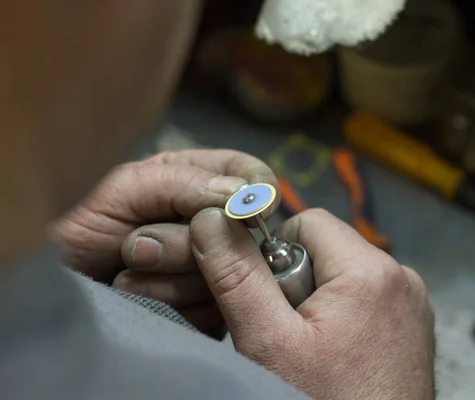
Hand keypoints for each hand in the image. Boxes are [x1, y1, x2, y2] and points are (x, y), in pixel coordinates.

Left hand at [52, 149, 278, 337]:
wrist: (57, 289)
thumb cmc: (77, 228)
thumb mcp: (120, 190)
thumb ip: (180, 181)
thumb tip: (240, 195)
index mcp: (195, 181)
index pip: (250, 175)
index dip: (258, 189)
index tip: (257, 207)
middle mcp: (210, 224)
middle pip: (242, 231)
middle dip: (186, 241)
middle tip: (135, 245)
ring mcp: (214, 269)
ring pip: (230, 272)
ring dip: (172, 274)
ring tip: (129, 270)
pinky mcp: (209, 309)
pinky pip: (218, 308)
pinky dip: (175, 303)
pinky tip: (144, 298)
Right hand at [189, 207, 434, 398]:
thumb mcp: (269, 342)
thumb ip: (238, 276)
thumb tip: (210, 218)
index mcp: (372, 269)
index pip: (307, 222)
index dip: (275, 254)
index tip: (269, 299)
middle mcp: (402, 277)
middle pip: (326, 249)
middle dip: (297, 283)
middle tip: (291, 336)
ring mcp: (411, 302)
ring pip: (343, 275)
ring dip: (317, 302)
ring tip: (313, 351)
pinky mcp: (411, 324)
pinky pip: (365, 298)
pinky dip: (343, 317)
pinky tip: (336, 356)